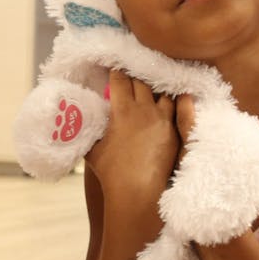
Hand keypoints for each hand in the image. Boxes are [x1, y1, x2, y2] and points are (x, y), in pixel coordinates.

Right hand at [87, 70, 179, 214]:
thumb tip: (84, 124)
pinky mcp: (174, 131)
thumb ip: (91, 132)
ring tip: (150, 87)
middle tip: (129, 75)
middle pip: (141, 82)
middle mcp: (144, 110)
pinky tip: (166, 102)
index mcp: (123, 110)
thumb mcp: (93, 149)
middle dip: (134, 77)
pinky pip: (175, 109)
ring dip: (154, 88)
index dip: (116, 72)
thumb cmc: (112, 172)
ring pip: (161, 92)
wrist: (138, 191)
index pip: (120, 80)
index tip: (113, 68)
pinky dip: (169, 103)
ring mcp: (162, 119)